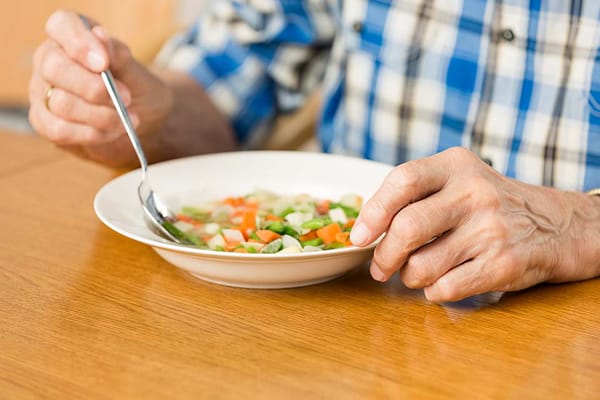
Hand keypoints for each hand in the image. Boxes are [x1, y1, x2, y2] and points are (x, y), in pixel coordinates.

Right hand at [28, 10, 172, 165]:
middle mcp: (49, 60)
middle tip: (127, 99)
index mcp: (70, 36)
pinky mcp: (44, 122)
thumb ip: (117, 54)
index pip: (61, 25)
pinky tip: (113, 132)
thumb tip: (100, 36)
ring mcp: (42, 92)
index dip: (80, 43)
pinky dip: (93, 134)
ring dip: (101, 116)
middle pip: (55, 68)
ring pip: (60, 103)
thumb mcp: (135, 71)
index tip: (104, 64)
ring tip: (128, 119)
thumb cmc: (135, 88)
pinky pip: (60, 130)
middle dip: (95, 88)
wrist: (142, 119)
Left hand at [350, 147, 599, 301]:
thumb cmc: (488, 203)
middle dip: (383, 256)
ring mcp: (491, 230)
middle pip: (407, 227)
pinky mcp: (503, 265)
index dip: (373, 212)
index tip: (359, 237)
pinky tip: (440, 283)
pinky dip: (432, 292)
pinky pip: (445, 289)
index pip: (403, 181)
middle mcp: (475, 193)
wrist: (555, 224)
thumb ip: (414, 195)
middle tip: (379, 268)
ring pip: (421, 266)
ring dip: (408, 277)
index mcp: (456, 166)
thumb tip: (365, 228)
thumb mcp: (457, 179)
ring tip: (416, 273)